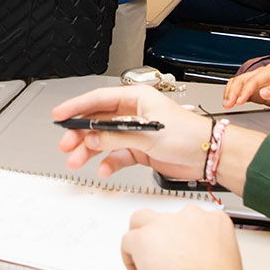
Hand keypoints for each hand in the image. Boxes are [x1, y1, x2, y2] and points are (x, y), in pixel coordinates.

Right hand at [52, 85, 211, 180]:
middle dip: (80, 133)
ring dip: (90, 150)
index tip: (61, 114)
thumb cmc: (189, 135)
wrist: (208, 155)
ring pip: (105, 139)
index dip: (78, 107)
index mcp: (137, 99)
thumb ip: (117, 136)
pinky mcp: (141, 149)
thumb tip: (93, 138)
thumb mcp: (148, 134)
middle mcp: (135, 113)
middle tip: (66, 144)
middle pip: (99, 121)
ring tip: (76, 161)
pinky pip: (117, 155)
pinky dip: (108, 162)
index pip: (99, 100)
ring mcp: (137, 132)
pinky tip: (103, 170)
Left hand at [122, 205, 245, 269]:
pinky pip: (128, 242)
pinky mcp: (143, 237)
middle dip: (164, 235)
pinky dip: (130, 259)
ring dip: (142, 237)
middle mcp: (190, 217)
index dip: (186, 239)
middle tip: (164, 258)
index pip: (196, 221)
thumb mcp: (228, 263)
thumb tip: (199, 268)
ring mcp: (165, 224)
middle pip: (169, 219)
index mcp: (214, 222)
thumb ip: (211, 256)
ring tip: (144, 259)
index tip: (184, 254)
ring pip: (143, 220)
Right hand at [223, 63, 269, 108]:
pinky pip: (239, 89)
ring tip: (226, 103)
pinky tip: (230, 101)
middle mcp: (260, 74)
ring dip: (230, 92)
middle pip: (241, 80)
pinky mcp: (253, 89)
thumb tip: (263, 92)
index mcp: (269, 72)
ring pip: (238, 83)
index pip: (252, 80)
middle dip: (232, 92)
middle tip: (228, 104)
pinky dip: (232, 94)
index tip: (239, 101)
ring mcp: (255, 81)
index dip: (244, 91)